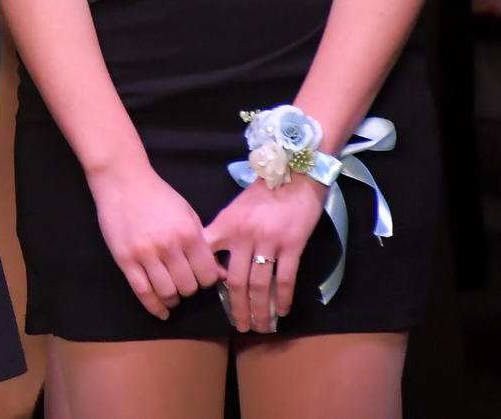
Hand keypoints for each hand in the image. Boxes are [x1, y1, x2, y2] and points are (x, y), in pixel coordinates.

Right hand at [87, 162, 222, 319]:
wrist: (122, 180)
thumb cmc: (158, 195)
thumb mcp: (187, 214)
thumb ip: (203, 243)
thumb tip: (220, 274)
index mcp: (189, 234)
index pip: (208, 275)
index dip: (207, 281)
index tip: (201, 277)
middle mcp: (169, 247)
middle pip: (188, 287)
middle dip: (190, 289)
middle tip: (185, 284)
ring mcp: (145, 255)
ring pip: (167, 293)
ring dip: (173, 299)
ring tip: (173, 295)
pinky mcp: (125, 260)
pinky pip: (143, 292)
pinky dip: (154, 307)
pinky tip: (161, 311)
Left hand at [203, 177, 327, 332]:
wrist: (294, 173)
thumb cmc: (262, 192)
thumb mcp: (234, 209)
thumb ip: (223, 232)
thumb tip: (213, 261)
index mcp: (226, 224)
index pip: (208, 256)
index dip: (206, 279)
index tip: (209, 298)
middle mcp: (244, 235)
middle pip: (236, 280)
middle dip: (237, 307)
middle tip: (239, 327)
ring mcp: (268, 240)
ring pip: (260, 284)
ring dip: (260, 309)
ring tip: (260, 326)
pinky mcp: (292, 244)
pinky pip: (285, 278)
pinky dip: (284, 298)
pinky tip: (283, 312)